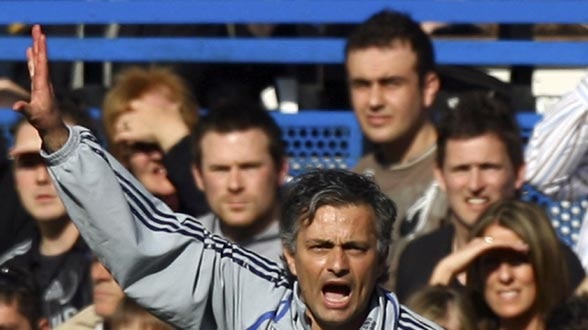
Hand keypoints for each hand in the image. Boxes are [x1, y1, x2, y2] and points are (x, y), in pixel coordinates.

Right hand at [12, 24, 67, 152]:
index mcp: (42, 85)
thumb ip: (25, 109)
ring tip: (35, 36)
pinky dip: (32, 59)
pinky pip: (35, 68)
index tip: (42, 36)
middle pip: (41, 58)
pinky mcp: (39, 86)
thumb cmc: (43, 121)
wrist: (52, 128)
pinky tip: (30, 52)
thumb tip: (17, 106)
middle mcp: (44, 81)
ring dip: (36, 48)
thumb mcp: (33, 115)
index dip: (41, 50)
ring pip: (38, 62)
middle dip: (39, 43)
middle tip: (38, 28)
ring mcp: (42, 83)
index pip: (42, 63)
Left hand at [114, 90, 188, 152]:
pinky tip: (117, 140)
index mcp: (147, 106)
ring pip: (121, 123)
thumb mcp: (175, 111)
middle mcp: (138, 113)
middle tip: (125, 125)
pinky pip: (121, 135)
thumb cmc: (174, 121)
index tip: (134, 112)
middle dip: (124, 120)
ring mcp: (135, 123)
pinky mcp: (133, 134)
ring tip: (120, 132)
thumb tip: (178, 104)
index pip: (133, 104)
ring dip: (120, 128)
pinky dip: (119, 138)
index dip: (133, 109)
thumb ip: (175, 107)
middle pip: (125, 114)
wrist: (171, 131)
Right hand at [429, 235, 527, 285]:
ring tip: (525, 247)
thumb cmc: (457, 271)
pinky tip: (517, 248)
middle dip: (513, 243)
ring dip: (513, 243)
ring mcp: (479, 242)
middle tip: (525, 247)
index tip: (518, 253)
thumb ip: (479, 269)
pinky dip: (508, 245)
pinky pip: (497, 244)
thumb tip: (483, 278)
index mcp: (477, 247)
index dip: (507, 247)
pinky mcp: (480, 245)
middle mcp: (479, 242)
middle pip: (499, 240)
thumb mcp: (472, 269)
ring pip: (500, 241)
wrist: (448, 267)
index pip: (496, 245)